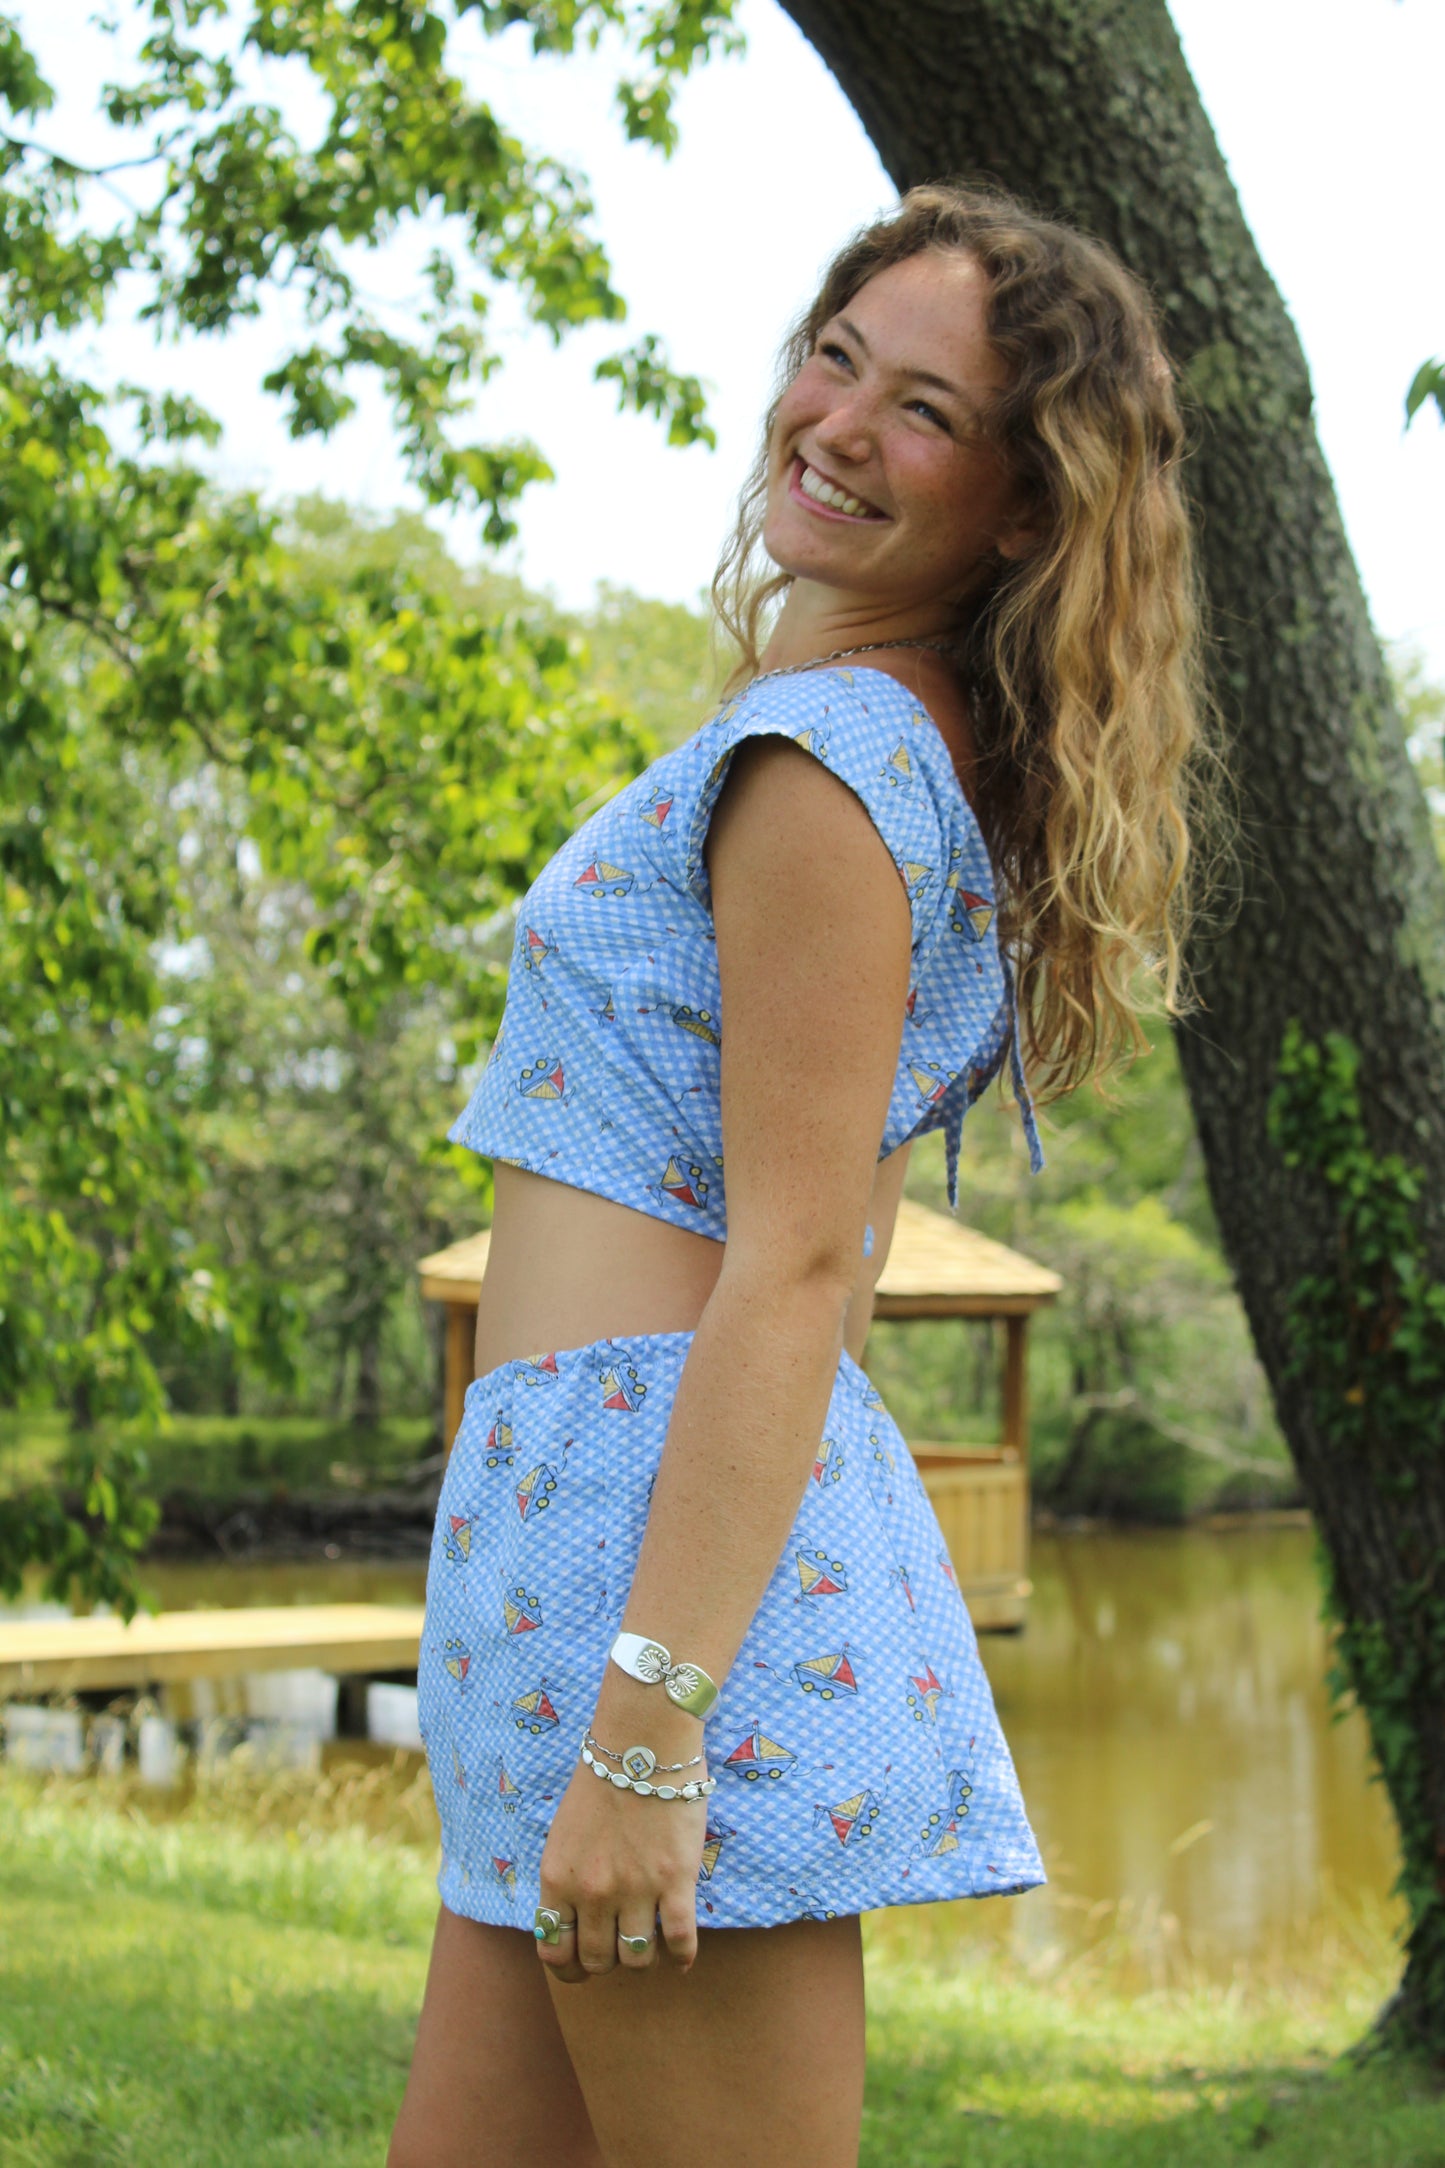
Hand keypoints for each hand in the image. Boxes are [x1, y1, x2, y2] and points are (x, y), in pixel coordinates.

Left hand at [535, 1751, 706, 1984]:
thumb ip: (565, 1878)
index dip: (568, 1968)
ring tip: (651, 1942)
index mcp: (558, 1877)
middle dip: (607, 1961)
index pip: (553, 1951)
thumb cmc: (603, 1779)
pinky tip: (682, 1955)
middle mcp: (592, 1891)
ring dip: (643, 1958)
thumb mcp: (564, 1833)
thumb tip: (571, 1918)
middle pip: (597, 1961)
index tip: (582, 1965)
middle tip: (620, 1945)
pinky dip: (681, 1957)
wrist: (643, 1741)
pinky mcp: (675, 1881)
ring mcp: (635, 1889)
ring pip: (636, 1959)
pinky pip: (679, 1942)